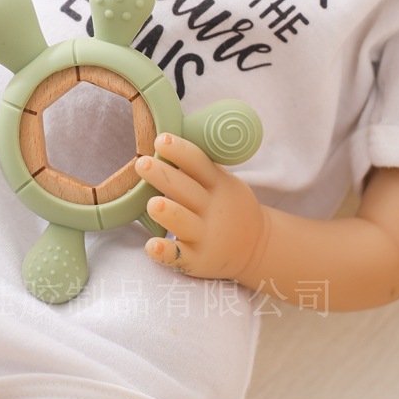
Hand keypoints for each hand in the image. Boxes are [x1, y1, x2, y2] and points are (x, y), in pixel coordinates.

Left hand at [135, 133, 268, 281]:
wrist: (255, 247)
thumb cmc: (227, 207)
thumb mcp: (224, 183)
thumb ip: (199, 167)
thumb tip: (164, 139)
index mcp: (217, 185)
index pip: (198, 164)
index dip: (180, 151)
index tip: (161, 140)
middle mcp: (212, 209)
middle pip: (186, 189)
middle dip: (163, 176)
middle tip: (142, 164)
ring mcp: (205, 235)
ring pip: (184, 222)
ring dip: (168, 212)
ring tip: (153, 203)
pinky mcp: (197, 259)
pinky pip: (179, 256)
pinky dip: (165, 252)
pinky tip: (151, 245)